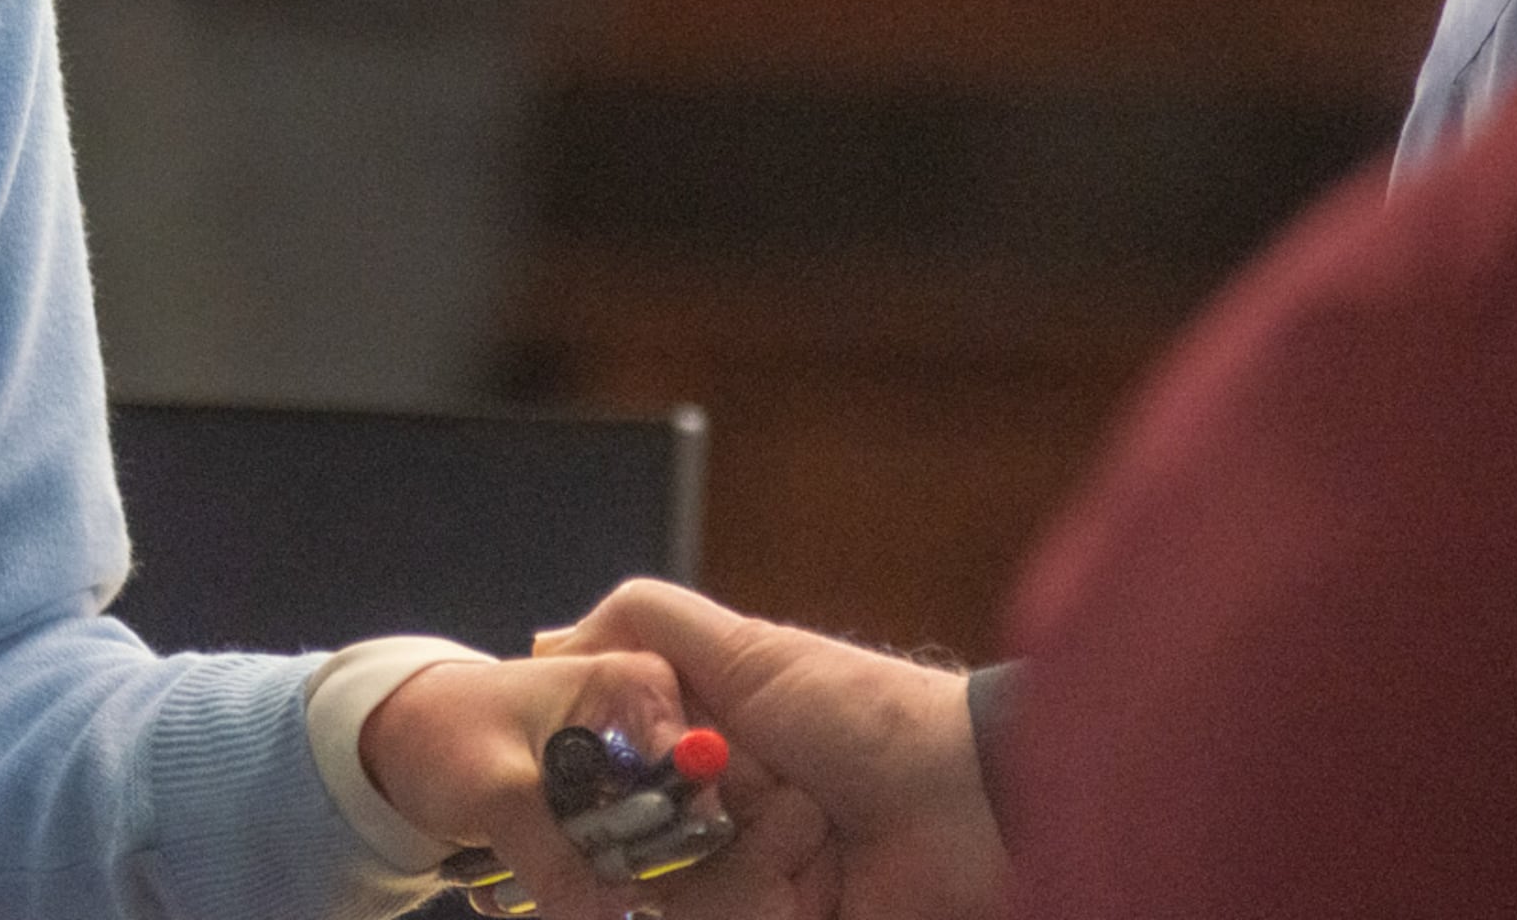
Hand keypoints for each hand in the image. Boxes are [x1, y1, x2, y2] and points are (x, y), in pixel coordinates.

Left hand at [361, 652, 832, 919]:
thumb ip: (551, 857)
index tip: (633, 873)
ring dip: (584, 884)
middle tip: (561, 886)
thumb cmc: (443, 733)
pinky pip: (608, 867)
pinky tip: (511, 882)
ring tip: (516, 881)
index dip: (673, 830)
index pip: (693, 770)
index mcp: (638, 691)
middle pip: (674, 822)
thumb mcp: (495, 793)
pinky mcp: (604, 816)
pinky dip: (566, 885)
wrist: (397, 742)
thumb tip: (602, 916)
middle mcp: (647, 730)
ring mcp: (626, 777)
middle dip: (620, 868)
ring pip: (640, 855)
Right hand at [542, 582, 1004, 919]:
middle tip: (768, 793)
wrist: (970, 806)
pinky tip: (824, 885)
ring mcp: (752, 884)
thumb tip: (546, 642)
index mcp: (704, 754)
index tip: (652, 764)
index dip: (616, 781)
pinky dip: (771, 905)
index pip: (612, 784)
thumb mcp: (752, 651)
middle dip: (693, 828)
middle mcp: (719, 822)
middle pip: (635, 854)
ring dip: (749, 869)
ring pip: (682, 903)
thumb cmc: (865, 717)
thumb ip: (646, 624)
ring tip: (815, 837)